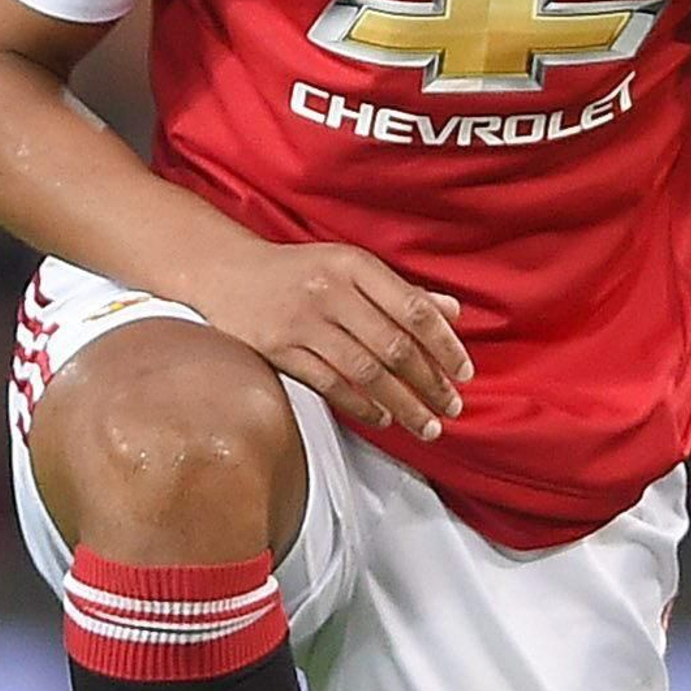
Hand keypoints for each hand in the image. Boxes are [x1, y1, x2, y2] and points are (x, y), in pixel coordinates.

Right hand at [195, 238, 470, 441]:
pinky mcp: (278, 350)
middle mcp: (330, 292)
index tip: (464, 372)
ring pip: (366, 371)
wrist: (226, 273)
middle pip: (393, 346)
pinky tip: (383, 418)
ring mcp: (302, 323)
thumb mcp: (349, 266)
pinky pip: (330, 384)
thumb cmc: (298, 271)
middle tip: (453, 408)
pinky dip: (361, 405)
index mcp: (353, 265)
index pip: (413, 309)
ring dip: (403, 404)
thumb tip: (452, 311)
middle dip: (430, 383)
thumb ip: (400, 291)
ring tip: (426, 425)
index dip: (445, 345)